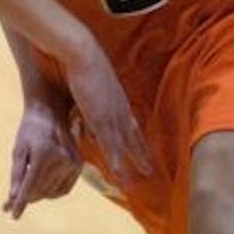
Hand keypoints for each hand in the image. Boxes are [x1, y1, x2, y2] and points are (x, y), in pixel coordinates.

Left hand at [5, 96, 82, 217]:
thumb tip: (13, 198)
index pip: (30, 187)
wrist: (51, 113)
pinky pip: (64, 189)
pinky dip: (51, 193)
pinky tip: (41, 188)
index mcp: (44, 155)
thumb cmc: (29, 130)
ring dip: (38, 195)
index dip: (20, 203)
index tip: (12, 215)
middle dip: (25, 198)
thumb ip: (17, 175)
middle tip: (9, 204)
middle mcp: (61, 160)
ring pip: (51, 192)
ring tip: (25, 191)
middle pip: (40, 191)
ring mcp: (73, 164)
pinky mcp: (79, 166)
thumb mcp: (18, 150)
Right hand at [59, 40, 151, 179]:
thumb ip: (96, 93)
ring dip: (134, 162)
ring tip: (141, 178)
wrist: (83, 54)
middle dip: (142, 155)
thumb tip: (93, 101)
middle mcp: (120, 110)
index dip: (138, 139)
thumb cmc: (85, 61)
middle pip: (134, 137)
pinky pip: (110, 146)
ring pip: (126, 145)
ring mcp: (112, 116)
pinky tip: (119, 175)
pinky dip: (115, 161)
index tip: (143, 149)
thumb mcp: (94, 79)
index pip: (132, 124)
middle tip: (150, 171)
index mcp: (119, 100)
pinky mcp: (100, 120)